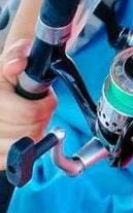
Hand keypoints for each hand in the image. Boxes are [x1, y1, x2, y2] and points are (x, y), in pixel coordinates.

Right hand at [0, 39, 55, 169]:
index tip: (48, 98)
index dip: (44, 107)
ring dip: (34, 133)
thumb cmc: (13, 69)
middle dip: (41, 119)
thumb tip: (17, 64)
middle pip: (27, 131)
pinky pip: (8, 159)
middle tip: (42, 108)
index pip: (28, 113)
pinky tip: (23, 134)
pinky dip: (22, 149)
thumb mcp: (18, 53)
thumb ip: (18, 54)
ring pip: (21, 146)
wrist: (4, 81)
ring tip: (33, 119)